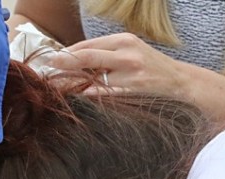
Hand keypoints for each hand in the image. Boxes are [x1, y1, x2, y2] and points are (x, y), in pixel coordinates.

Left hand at [47, 33, 188, 99]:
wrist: (177, 79)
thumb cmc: (148, 64)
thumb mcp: (128, 50)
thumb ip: (105, 52)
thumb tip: (74, 57)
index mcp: (123, 40)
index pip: (88, 45)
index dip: (67, 51)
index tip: (51, 57)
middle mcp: (126, 53)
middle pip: (87, 57)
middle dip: (64, 61)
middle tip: (46, 66)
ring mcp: (129, 72)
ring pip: (93, 76)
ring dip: (73, 80)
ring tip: (56, 83)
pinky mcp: (132, 89)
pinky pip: (104, 92)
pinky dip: (88, 93)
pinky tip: (76, 93)